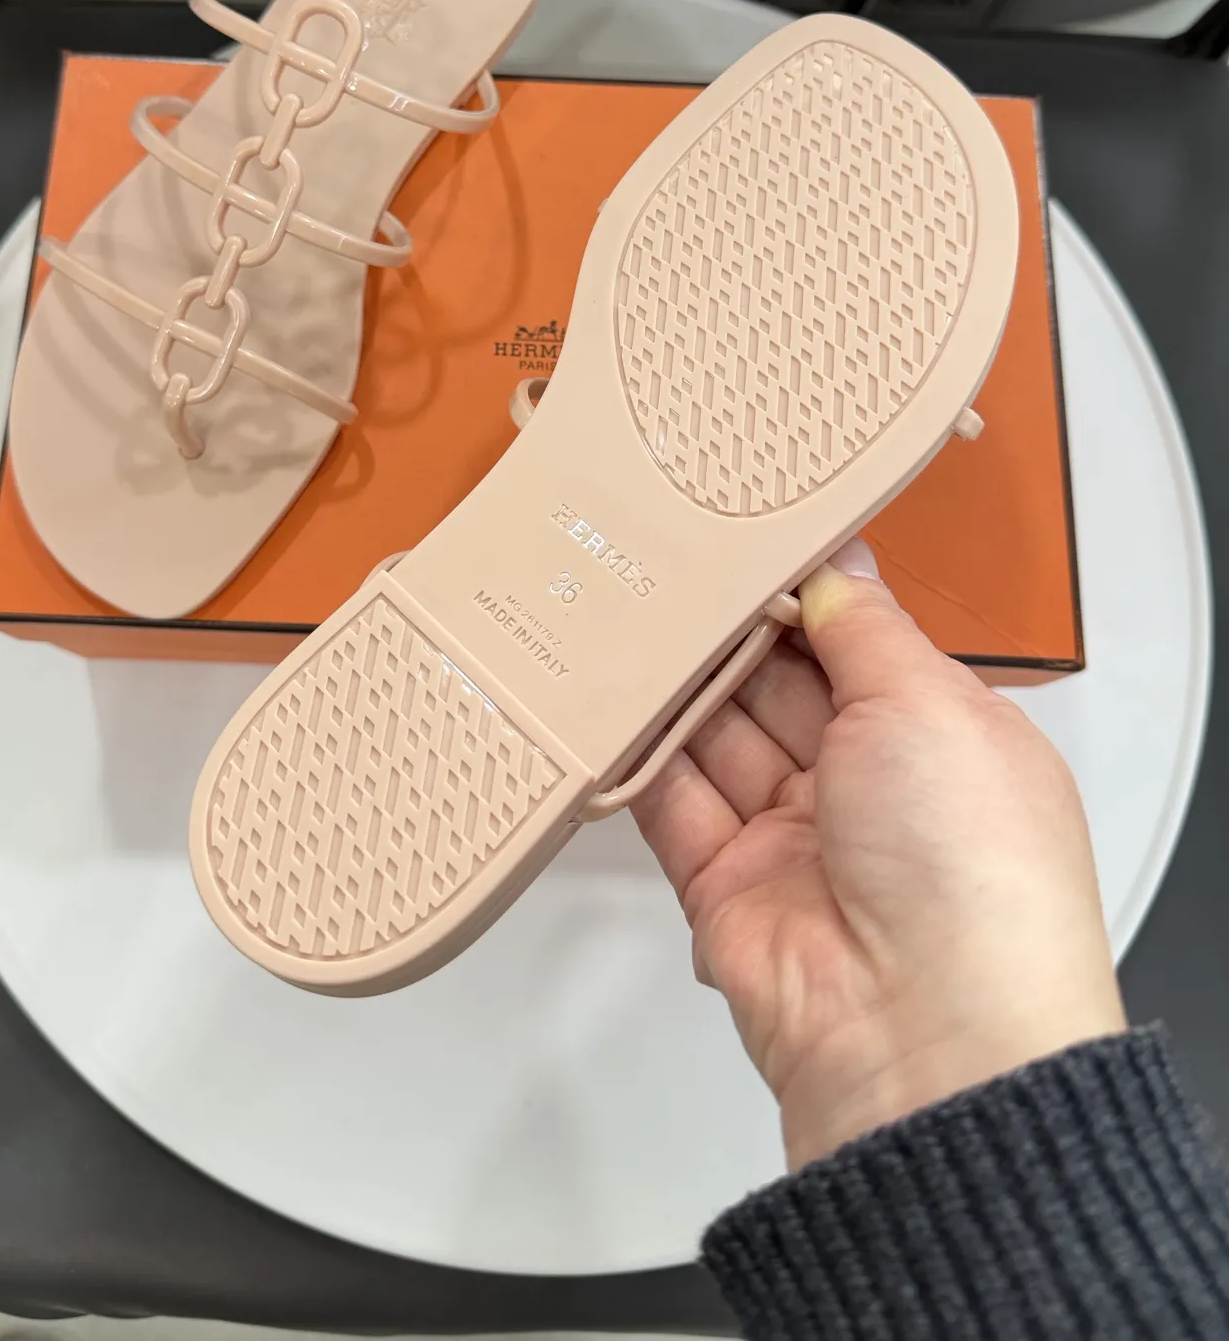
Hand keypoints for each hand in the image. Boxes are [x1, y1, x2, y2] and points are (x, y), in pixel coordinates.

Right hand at [632, 538, 1125, 1167]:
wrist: (924, 1032)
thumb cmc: (967, 868)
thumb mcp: (930, 703)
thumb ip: (865, 626)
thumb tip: (836, 564)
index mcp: (941, 738)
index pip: (859, 643)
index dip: (804, 592)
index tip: (744, 539)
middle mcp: (871, 787)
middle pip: (779, 685)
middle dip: (730, 632)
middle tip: (669, 567)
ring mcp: (795, 840)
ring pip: (719, 738)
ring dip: (678, 686)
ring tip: (624, 614)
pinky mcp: (727, 888)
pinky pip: (671, 807)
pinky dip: (638, 759)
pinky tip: (603, 702)